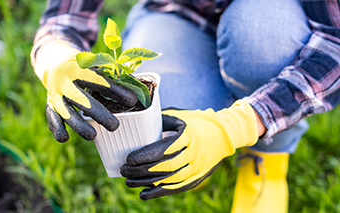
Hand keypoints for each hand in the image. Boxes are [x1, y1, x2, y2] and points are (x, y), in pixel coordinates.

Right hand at [35, 41, 136, 141]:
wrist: (53, 59)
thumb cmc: (83, 65)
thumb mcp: (93, 64)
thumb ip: (110, 75)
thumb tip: (137, 88)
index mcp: (78, 68)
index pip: (98, 81)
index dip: (115, 91)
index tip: (132, 101)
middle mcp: (64, 81)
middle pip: (82, 99)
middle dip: (98, 113)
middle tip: (114, 126)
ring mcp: (55, 93)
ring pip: (66, 111)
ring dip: (79, 125)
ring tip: (93, 136)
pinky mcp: (49, 102)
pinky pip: (51, 117)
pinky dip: (57, 128)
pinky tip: (65, 139)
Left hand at [120, 100, 258, 199]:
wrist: (225, 134)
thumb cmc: (197, 122)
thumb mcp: (180, 116)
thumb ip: (159, 120)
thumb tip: (136, 121)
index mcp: (188, 136)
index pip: (163, 149)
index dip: (144, 156)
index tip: (129, 159)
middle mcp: (194, 154)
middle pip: (164, 167)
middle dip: (141, 171)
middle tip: (124, 169)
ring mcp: (197, 168)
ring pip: (168, 180)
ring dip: (146, 183)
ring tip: (128, 181)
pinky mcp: (197, 178)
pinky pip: (176, 188)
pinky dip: (159, 193)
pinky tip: (144, 194)